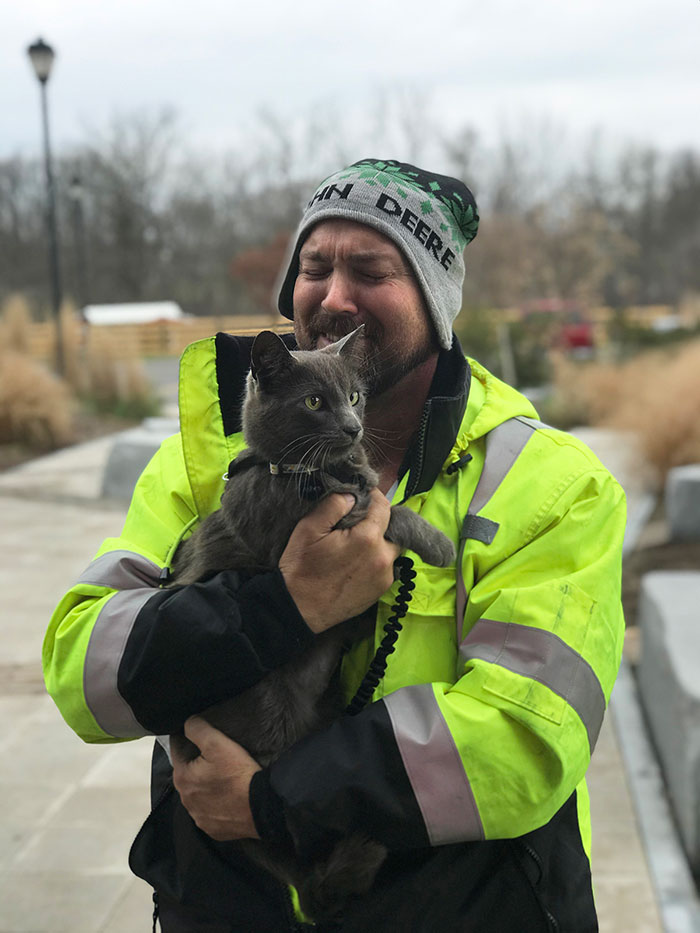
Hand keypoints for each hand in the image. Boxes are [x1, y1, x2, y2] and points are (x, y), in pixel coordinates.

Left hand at [171, 716, 260, 840]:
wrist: (261, 807)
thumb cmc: (238, 774)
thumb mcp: (217, 743)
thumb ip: (197, 729)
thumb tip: (187, 723)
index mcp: (182, 778)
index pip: (177, 751)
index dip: (186, 740)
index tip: (198, 734)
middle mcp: (186, 800)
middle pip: (187, 774)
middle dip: (196, 764)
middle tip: (215, 755)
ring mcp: (199, 817)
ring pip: (197, 794)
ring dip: (205, 786)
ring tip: (223, 777)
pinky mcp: (213, 829)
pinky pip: (209, 812)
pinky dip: (215, 803)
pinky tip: (227, 796)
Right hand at [280, 489, 399, 632]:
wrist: (298, 609)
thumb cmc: (301, 569)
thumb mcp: (309, 528)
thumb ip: (334, 505)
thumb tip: (352, 495)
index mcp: (368, 539)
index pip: (384, 506)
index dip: (372, 496)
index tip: (360, 495)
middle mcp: (383, 558)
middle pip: (392, 528)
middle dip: (378, 521)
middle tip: (355, 522)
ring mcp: (384, 577)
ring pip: (391, 548)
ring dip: (378, 542)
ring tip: (354, 544)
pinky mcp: (380, 591)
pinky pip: (385, 567)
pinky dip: (375, 560)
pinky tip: (355, 562)